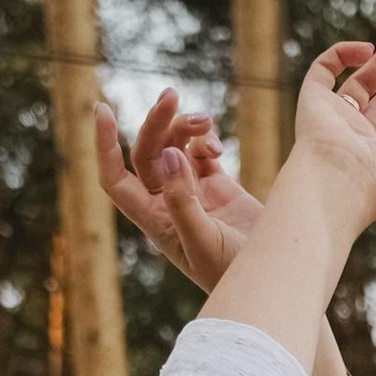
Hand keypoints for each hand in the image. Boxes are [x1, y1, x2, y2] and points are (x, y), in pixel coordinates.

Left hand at [96, 86, 255, 291]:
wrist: (273, 280)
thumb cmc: (234, 275)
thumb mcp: (205, 242)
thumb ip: (182, 201)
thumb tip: (168, 155)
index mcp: (155, 220)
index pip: (116, 179)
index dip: (104, 145)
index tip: (102, 109)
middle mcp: (167, 204)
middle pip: (148, 152)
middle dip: (157, 122)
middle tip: (171, 95)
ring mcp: (192, 193)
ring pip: (174, 146)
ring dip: (183, 126)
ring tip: (205, 120)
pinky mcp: (217, 187)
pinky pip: (200, 151)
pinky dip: (205, 140)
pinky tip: (217, 146)